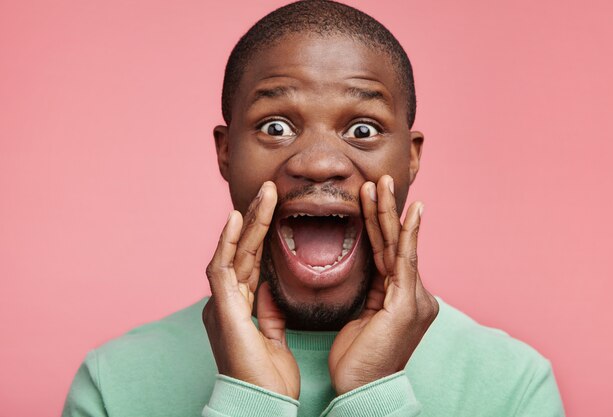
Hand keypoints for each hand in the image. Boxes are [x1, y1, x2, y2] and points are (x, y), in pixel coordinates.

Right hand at [203, 181, 299, 398]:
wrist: (262, 405)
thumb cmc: (268, 379)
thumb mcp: (272, 337)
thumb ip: (268, 311)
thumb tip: (270, 288)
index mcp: (238, 307)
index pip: (251, 261)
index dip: (262, 234)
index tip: (276, 209)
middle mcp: (226, 301)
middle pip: (243, 250)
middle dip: (256, 219)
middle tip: (271, 190)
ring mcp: (221, 303)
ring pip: (234, 252)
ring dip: (249, 222)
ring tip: (264, 195)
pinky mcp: (222, 309)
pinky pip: (222, 268)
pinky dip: (230, 242)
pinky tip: (238, 219)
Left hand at [328, 175, 438, 394]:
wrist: (362, 391)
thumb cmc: (357, 361)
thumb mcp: (360, 319)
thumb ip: (367, 293)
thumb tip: (361, 272)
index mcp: (400, 298)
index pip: (386, 253)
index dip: (377, 225)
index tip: (369, 198)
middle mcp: (413, 295)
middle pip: (394, 243)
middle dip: (385, 210)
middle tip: (379, 180)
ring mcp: (414, 299)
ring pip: (398, 246)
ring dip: (389, 213)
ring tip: (380, 184)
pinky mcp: (408, 304)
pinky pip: (405, 261)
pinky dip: (407, 234)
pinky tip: (409, 212)